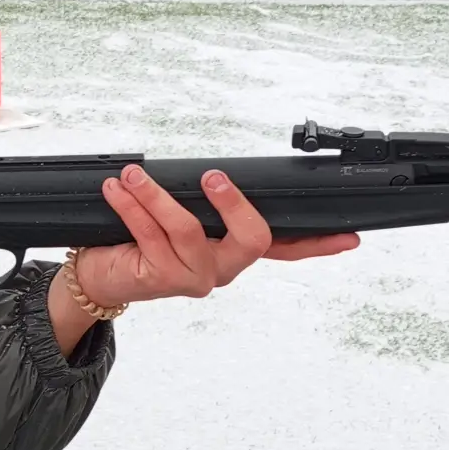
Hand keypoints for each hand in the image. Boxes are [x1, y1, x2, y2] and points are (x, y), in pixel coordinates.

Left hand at [46, 164, 358, 352]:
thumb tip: (209, 169)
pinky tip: (117, 191)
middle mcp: (222, 268)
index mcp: (234, 251)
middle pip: (253, 240)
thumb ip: (201, 199)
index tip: (350, 236)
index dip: (320, 243)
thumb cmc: (140, 238)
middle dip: (235, 203)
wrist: (98, 276)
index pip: (286, 247)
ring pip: (189, 230)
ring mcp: (196, 277)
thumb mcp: (178, 213)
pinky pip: (151, 235)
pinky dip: (132, 206)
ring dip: (157, 196)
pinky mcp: (164, 280)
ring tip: (133, 175)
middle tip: (215, 177)